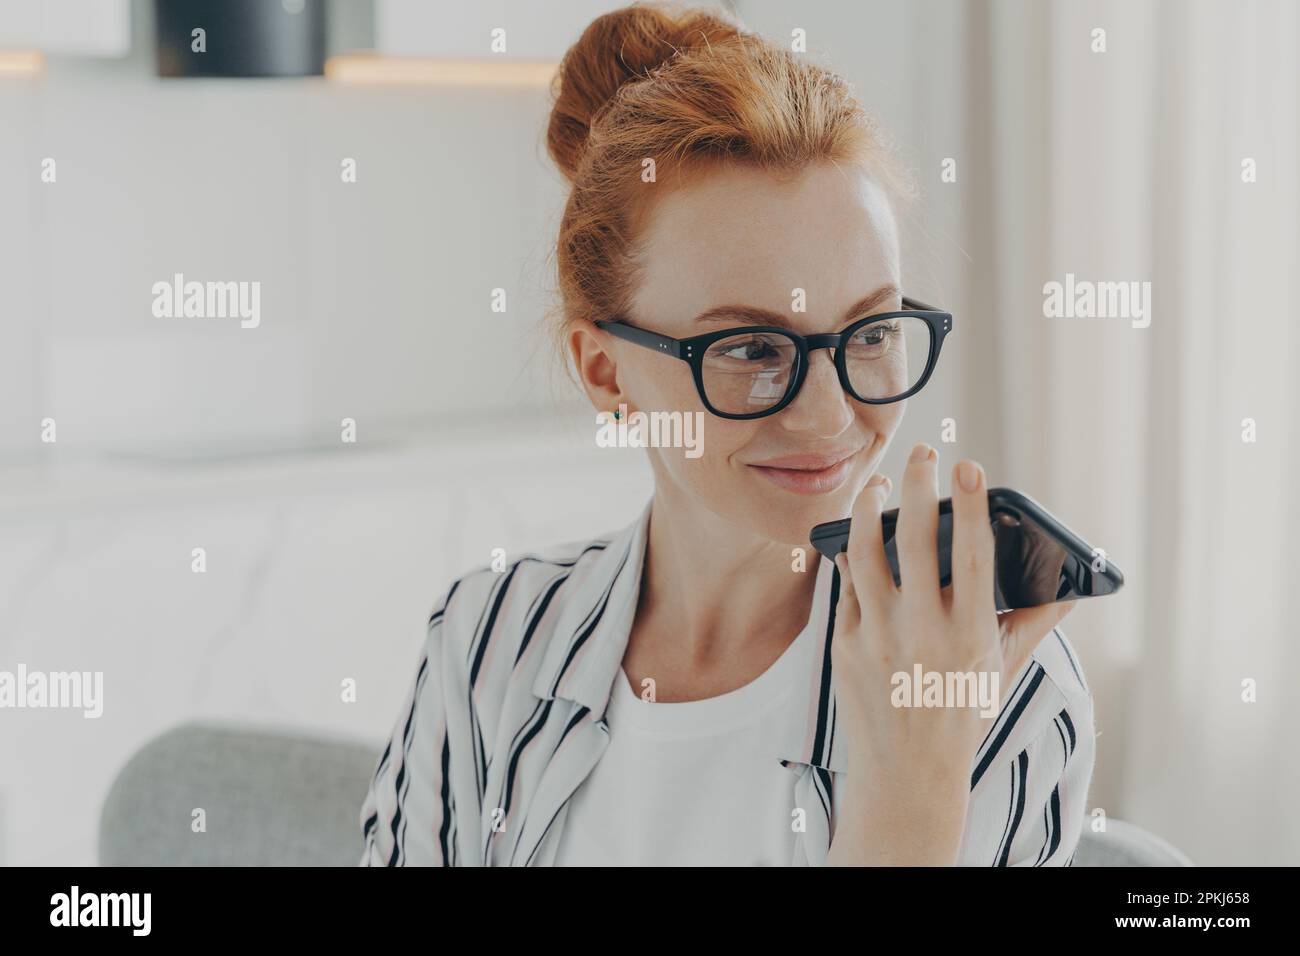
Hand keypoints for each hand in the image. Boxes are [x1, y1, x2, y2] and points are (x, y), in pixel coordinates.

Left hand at [825, 443, 1075, 865]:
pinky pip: (845, 587)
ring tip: (877, 483)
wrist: (907, 775)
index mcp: (969, 635)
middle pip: (913, 541)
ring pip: (864, 554)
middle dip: (916, 487)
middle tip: (921, 453)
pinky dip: (847, 555)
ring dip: (867, 510)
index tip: (968, 466)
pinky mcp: (845, 646)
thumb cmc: (959, 718)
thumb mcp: (1002, 673)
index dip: (971, 506)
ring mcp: (877, 638)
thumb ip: (1034, 625)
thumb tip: (1068, 587)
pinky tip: (852, 534)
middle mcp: (922, 632)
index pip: (972, 556)